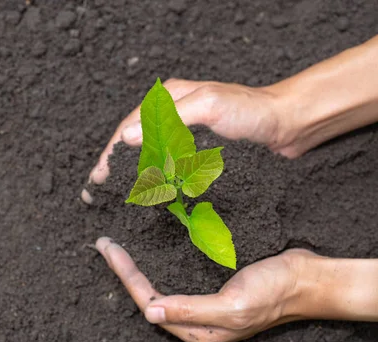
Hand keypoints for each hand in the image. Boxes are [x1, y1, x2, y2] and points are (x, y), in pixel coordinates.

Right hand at [84, 36, 377, 202]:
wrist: (288, 125)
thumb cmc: (250, 112)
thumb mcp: (210, 106)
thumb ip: (171, 120)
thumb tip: (128, 138)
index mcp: (171, 100)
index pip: (130, 127)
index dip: (111, 153)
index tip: (98, 177)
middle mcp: (174, 116)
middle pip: (135, 142)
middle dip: (116, 167)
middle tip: (98, 192)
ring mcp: (186, 135)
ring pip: (150, 156)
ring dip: (133, 176)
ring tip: (117, 197)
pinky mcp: (200, 152)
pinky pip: (169, 166)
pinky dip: (156, 180)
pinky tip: (150, 194)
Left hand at [96, 237, 316, 341]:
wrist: (307, 278)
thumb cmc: (274, 292)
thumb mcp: (233, 305)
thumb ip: (191, 310)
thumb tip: (150, 313)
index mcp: (198, 333)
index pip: (150, 302)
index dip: (126, 275)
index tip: (108, 248)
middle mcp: (196, 323)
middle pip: (149, 296)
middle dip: (125, 271)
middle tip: (105, 244)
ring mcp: (202, 307)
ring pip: (159, 287)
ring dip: (138, 267)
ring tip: (118, 246)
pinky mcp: (209, 291)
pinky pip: (175, 278)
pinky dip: (158, 263)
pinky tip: (148, 249)